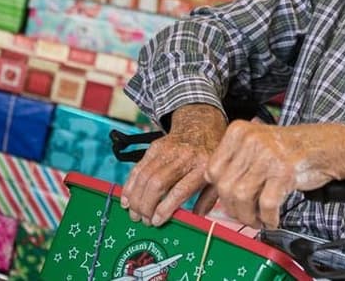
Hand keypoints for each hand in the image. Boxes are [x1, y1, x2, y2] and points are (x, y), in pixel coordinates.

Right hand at [121, 104, 226, 225]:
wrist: (202, 123)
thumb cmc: (210, 154)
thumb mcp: (217, 175)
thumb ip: (209, 198)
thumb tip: (196, 219)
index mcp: (203, 166)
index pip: (180, 190)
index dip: (165, 208)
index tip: (156, 221)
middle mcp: (184, 157)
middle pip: (158, 184)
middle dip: (146, 206)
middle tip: (143, 220)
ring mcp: (168, 150)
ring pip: (145, 177)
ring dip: (136, 198)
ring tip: (134, 214)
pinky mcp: (155, 146)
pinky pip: (139, 168)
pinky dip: (130, 185)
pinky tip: (127, 199)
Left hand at [205, 121, 344, 229]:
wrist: (327, 145)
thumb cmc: (293, 149)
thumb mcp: (258, 146)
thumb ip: (236, 165)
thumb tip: (217, 197)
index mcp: (240, 131)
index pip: (212, 170)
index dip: (218, 193)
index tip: (229, 203)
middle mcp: (251, 140)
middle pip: (225, 187)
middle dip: (234, 210)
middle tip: (246, 216)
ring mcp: (268, 155)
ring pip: (242, 197)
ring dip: (249, 217)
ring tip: (259, 220)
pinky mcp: (285, 171)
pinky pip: (266, 204)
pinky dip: (268, 218)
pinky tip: (273, 219)